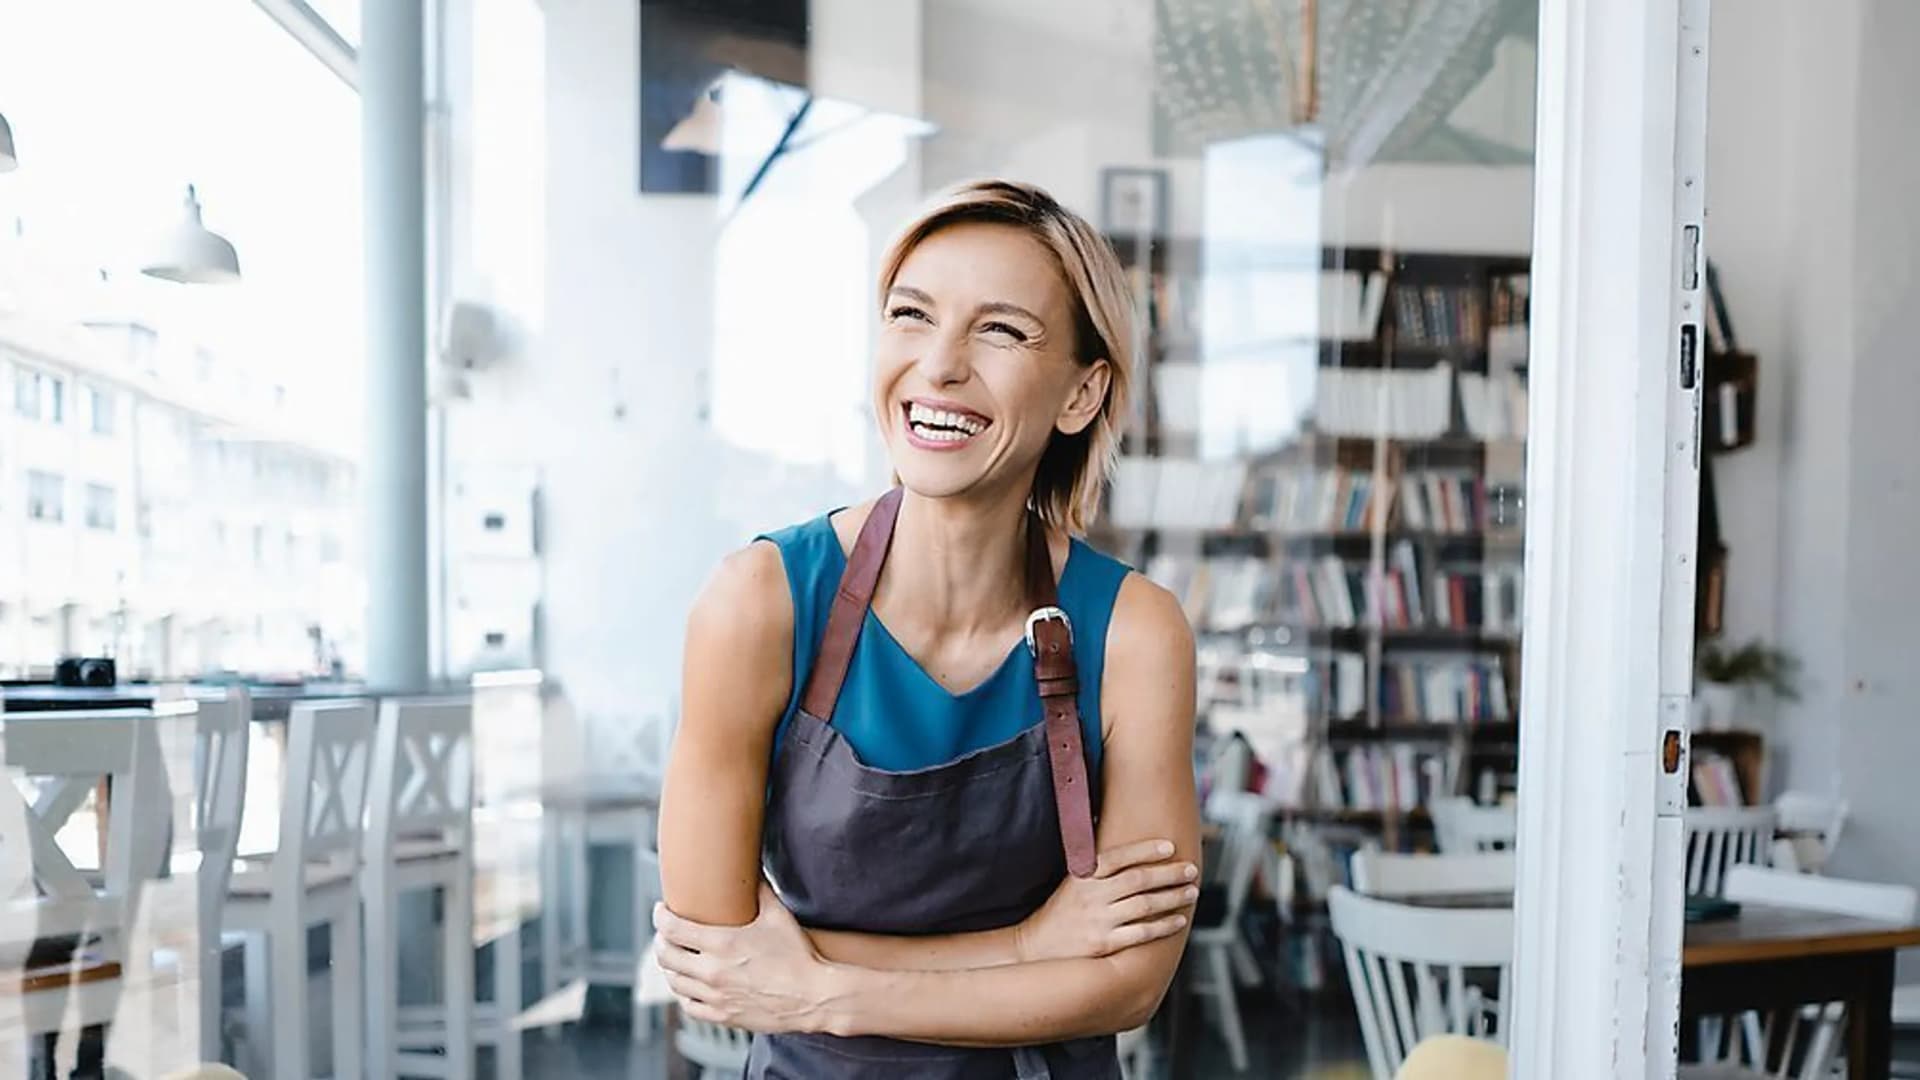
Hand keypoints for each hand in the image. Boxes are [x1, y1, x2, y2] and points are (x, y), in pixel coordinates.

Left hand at [653, 883, 837, 1033]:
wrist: (813, 996)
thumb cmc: (798, 956)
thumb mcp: (778, 915)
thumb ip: (761, 890)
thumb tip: (752, 870)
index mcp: (722, 944)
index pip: (672, 929)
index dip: (660, 917)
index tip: (661, 910)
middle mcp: (712, 971)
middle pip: (665, 956)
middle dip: (660, 941)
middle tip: (665, 933)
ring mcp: (715, 996)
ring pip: (674, 981)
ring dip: (669, 967)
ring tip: (674, 957)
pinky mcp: (723, 1016)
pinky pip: (689, 1006)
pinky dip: (683, 993)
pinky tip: (688, 985)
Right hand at [1014, 838, 1198, 962]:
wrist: (1036, 948)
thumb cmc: (1061, 912)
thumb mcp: (1072, 883)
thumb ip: (1097, 867)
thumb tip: (1121, 841)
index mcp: (1083, 876)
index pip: (1120, 857)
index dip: (1146, 850)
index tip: (1170, 847)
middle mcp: (1092, 896)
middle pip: (1139, 880)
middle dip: (1170, 873)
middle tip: (1191, 870)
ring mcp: (1098, 921)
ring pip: (1145, 905)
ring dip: (1173, 897)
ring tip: (1191, 892)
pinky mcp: (1104, 944)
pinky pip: (1142, 933)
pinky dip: (1164, 926)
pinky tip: (1179, 920)